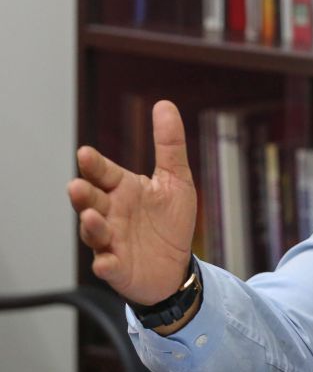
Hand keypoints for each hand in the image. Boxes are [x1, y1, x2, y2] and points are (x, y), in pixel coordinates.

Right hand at [68, 100, 197, 305]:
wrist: (176, 265)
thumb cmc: (170, 221)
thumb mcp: (176, 179)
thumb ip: (169, 144)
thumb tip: (165, 103)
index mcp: (123, 189)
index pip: (103, 173)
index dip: (94, 165)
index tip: (85, 153)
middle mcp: (112, 213)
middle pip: (91, 200)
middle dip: (83, 194)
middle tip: (77, 186)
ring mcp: (111, 241)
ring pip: (94, 232)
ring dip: (90, 225)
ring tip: (91, 216)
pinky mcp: (117, 268)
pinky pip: (108, 266)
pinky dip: (105, 264)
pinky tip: (106, 262)